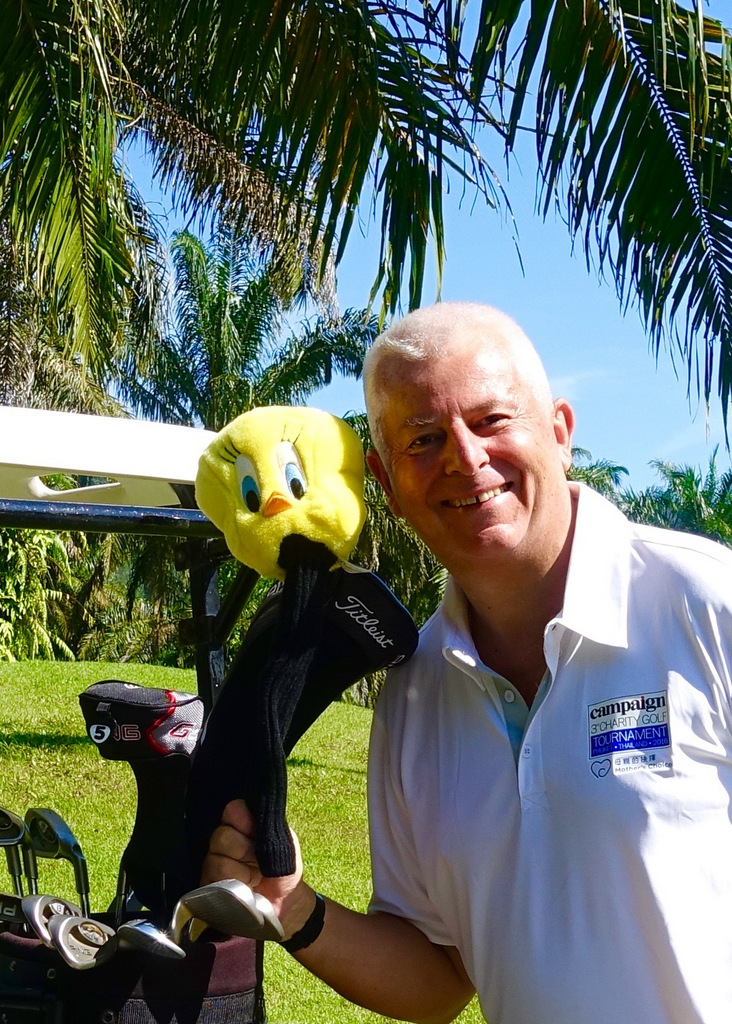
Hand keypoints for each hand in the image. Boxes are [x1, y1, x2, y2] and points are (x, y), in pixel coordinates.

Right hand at [201, 798, 314, 937]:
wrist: (284, 903)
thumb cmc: (283, 869)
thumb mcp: (285, 843)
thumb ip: (269, 825)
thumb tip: (252, 813)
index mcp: (243, 825)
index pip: (232, 810)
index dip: (243, 820)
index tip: (255, 832)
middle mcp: (224, 840)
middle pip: (221, 835)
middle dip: (243, 850)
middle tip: (258, 862)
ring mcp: (213, 862)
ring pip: (216, 860)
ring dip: (241, 872)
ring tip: (253, 879)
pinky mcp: (207, 885)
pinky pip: (214, 881)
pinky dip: (234, 887)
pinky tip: (244, 889)